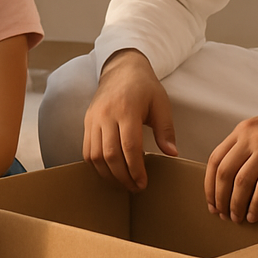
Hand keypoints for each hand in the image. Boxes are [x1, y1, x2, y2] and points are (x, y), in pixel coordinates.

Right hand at [83, 49, 176, 191]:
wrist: (122, 69)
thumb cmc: (145, 87)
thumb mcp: (161, 104)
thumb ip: (165, 129)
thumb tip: (171, 153)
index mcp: (127, 109)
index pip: (129, 146)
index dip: (136, 169)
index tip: (143, 183)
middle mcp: (106, 115)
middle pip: (110, 154)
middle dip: (122, 176)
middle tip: (135, 188)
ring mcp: (93, 118)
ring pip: (95, 155)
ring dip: (108, 174)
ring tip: (123, 183)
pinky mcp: (87, 122)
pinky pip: (86, 150)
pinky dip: (96, 165)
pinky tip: (109, 172)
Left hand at [205, 100, 257, 222]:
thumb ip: (246, 146)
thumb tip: (231, 179)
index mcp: (242, 130)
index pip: (215, 160)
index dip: (209, 184)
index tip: (211, 202)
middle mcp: (250, 137)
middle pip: (224, 172)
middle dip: (220, 198)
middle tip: (221, 214)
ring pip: (242, 181)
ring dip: (236, 204)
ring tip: (236, 218)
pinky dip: (256, 204)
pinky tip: (253, 216)